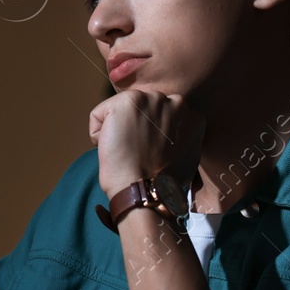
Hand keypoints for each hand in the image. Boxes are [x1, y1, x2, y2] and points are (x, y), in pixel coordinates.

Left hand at [88, 88, 204, 198]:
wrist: (145, 190)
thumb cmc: (161, 184)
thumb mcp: (184, 156)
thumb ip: (179, 137)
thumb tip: (167, 135)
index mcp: (192, 116)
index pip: (159, 116)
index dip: (149, 136)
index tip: (149, 153)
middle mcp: (174, 101)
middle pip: (140, 110)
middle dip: (135, 129)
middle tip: (138, 152)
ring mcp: (151, 100)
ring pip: (119, 111)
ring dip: (117, 131)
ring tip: (128, 152)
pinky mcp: (127, 101)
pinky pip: (98, 115)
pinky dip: (98, 134)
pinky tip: (114, 149)